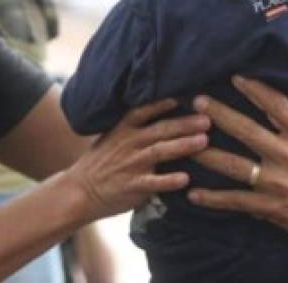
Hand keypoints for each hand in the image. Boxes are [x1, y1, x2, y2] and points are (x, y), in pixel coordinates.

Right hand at [64, 99, 209, 221]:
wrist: (79, 192)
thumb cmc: (102, 162)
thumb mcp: (113, 137)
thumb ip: (136, 127)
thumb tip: (166, 111)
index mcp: (124, 129)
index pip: (144, 110)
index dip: (163, 102)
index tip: (183, 95)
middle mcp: (129, 143)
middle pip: (160, 129)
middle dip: (185, 123)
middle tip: (208, 119)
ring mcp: (131, 164)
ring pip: (160, 151)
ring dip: (183, 145)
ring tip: (204, 141)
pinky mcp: (133, 186)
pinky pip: (154, 183)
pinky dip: (169, 180)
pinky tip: (186, 179)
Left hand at [187, 72, 287, 250]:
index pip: (276, 106)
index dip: (255, 90)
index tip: (235, 76)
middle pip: (247, 131)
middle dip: (221, 115)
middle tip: (197, 102)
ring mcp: (276, 183)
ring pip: (235, 167)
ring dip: (208, 155)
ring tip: (185, 143)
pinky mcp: (270, 206)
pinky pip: (237, 201)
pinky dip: (214, 199)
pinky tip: (192, 193)